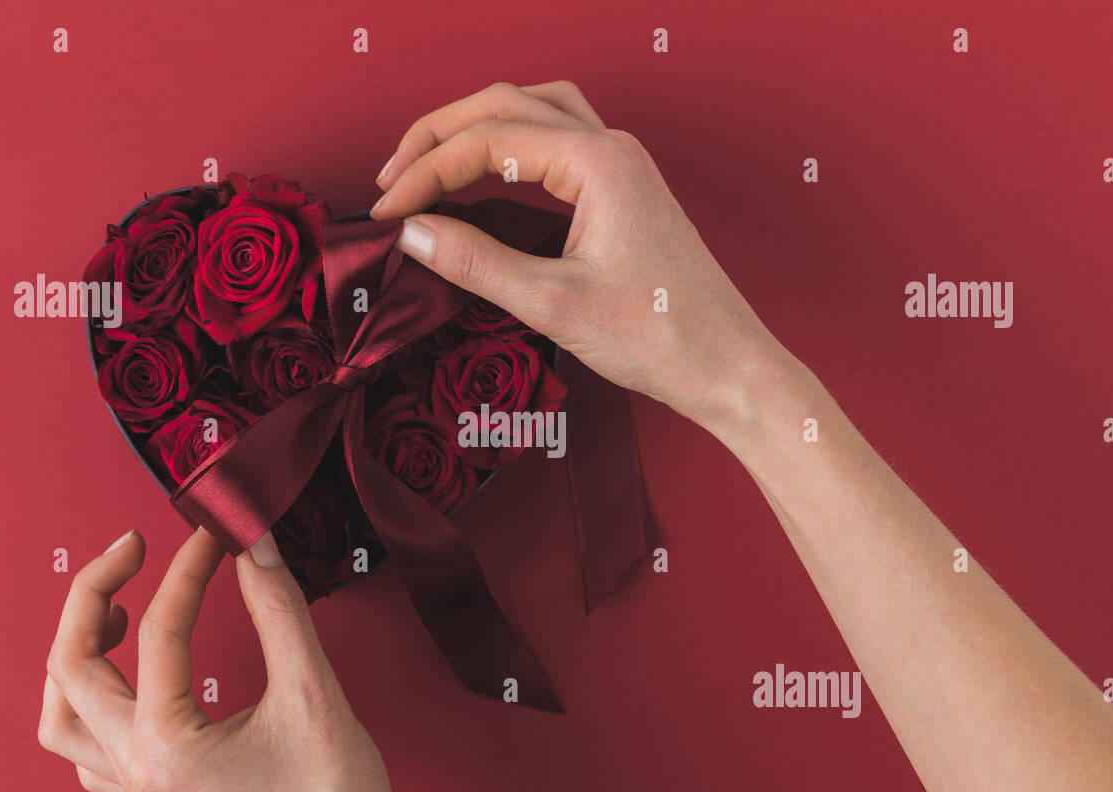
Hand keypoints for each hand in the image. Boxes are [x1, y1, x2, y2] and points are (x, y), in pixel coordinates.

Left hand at [38, 528, 418, 791]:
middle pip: (71, 667)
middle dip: (94, 594)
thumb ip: (280, 612)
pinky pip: (88, 752)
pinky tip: (124, 678)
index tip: (217, 535)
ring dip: (73, 654)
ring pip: (60, 715)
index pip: (160, 630)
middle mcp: (139, 768)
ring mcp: (140, 785)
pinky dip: (88, 704)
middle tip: (133, 549)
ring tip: (113, 610)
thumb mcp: (311, 693)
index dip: (189, 569)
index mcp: (167, 745)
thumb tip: (256, 549)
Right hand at [370, 80, 786, 433]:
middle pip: (506, 104)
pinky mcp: (626, 190)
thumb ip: (476, 262)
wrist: (727, 366)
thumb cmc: (659, 337)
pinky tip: (491, 174)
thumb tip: (411, 234)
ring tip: (431, 163)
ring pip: (535, 109)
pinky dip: (513, 143)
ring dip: (477, 126)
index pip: (486, 140)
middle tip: (391, 179)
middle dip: (439, 135)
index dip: (425, 173)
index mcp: (597, 162)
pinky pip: (560, 139)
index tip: (386, 214)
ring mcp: (623, 165)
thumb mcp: (552, 304)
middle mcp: (612, 147)